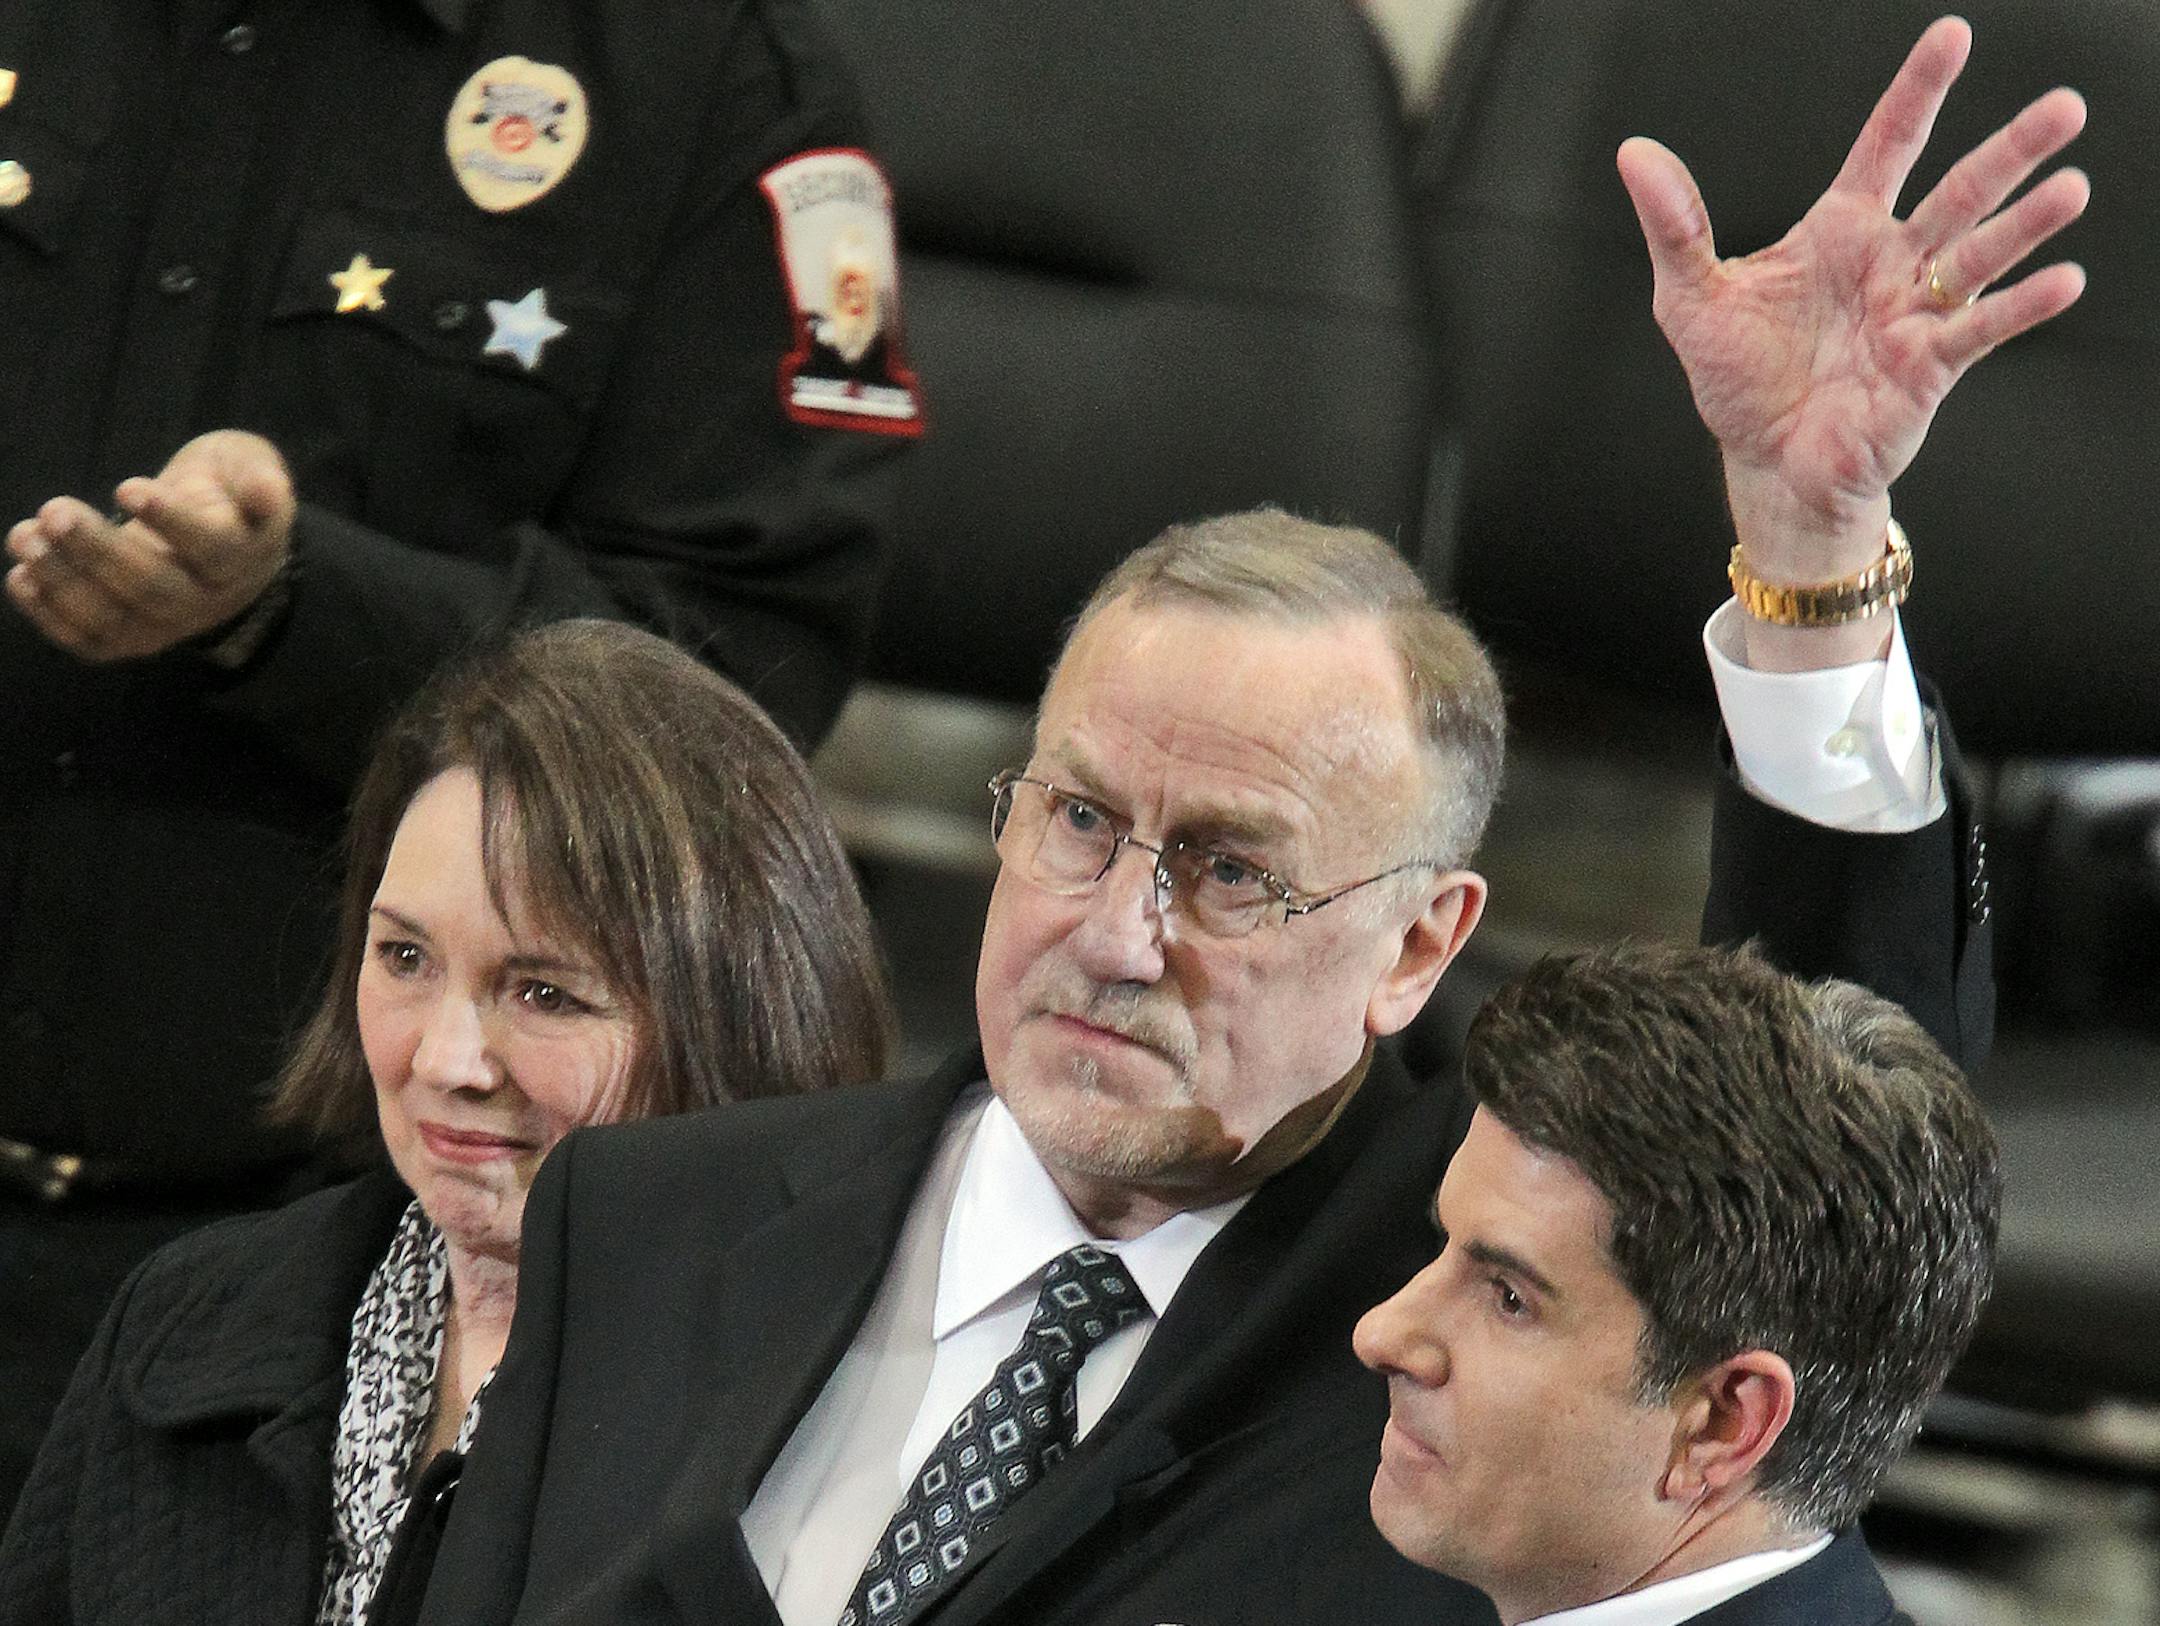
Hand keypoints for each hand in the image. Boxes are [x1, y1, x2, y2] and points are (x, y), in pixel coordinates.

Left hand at [5, 430, 296, 662]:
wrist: (223, 538)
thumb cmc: (228, 491)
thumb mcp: (249, 465)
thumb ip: (259, 474)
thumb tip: (268, 492)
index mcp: (242, 554)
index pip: (212, 548)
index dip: (171, 522)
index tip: (127, 488)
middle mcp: (210, 599)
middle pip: (156, 589)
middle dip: (100, 552)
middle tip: (55, 511)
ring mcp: (171, 625)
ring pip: (118, 620)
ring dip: (65, 582)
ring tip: (25, 535)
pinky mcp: (135, 638)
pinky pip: (93, 643)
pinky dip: (51, 617)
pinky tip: (21, 577)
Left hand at [1618, 17, 2087, 663]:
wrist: (1767, 463)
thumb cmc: (1740, 381)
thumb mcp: (1691, 298)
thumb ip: (1675, 225)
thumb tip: (1635, 154)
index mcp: (1840, 232)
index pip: (1888, 145)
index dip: (1918, 93)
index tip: (1953, 36)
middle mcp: (1891, 263)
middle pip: (1960, 193)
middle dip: (2011, 150)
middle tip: (2066, 107)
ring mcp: (1916, 313)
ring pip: (1981, 254)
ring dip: (2026, 223)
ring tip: (2072, 186)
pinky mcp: (1928, 368)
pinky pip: (1977, 330)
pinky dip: (2018, 307)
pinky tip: (2061, 281)